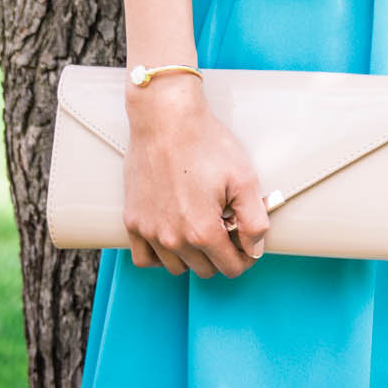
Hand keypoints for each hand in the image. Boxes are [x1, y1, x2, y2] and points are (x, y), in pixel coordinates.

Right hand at [122, 80, 269, 277]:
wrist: (166, 118)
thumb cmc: (205, 142)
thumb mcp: (244, 178)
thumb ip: (255, 220)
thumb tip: (255, 249)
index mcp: (203, 231)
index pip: (230, 267)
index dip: (245, 256)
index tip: (246, 241)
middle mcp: (173, 239)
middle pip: (205, 269)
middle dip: (221, 254)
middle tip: (226, 227)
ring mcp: (149, 232)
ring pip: (177, 267)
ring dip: (192, 255)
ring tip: (201, 226)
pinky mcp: (132, 221)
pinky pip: (144, 259)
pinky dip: (160, 256)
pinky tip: (174, 236)